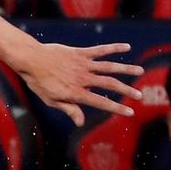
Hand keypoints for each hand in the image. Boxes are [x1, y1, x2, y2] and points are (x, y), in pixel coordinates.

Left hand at [13, 42, 143, 126]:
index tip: (130, 112)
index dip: (116, 108)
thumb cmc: (39, 82)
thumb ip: (68, 109)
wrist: (31, 60)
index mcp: (76, 92)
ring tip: (140, 71)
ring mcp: (83, 64)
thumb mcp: (51, 100)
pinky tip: (127, 47)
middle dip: (126, 91)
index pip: (101, 102)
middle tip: (140, 96)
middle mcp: (83, 78)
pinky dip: (114, 48)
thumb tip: (80, 122)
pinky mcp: (81, 53)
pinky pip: (100, 50)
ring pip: (109, 67)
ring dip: (126, 69)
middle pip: (110, 85)